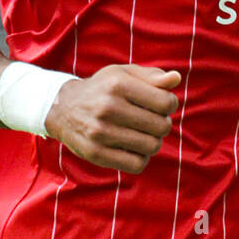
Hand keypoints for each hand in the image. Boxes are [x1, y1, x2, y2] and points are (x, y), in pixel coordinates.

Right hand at [44, 63, 180, 173]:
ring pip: (152, 147)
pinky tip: (133, 148)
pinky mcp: (96, 154)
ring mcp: (100, 132)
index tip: (161, 105)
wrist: (62, 109)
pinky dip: (141, 158)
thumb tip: (176, 78)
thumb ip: (152, 76)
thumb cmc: (101, 89)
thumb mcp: (123, 74)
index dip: (170, 105)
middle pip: (162, 126)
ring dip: (152, 142)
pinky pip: (137, 164)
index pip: (166, 103)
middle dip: (162, 124)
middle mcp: (108, 108)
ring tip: (142, 134)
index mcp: (118, 85)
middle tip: (151, 121)